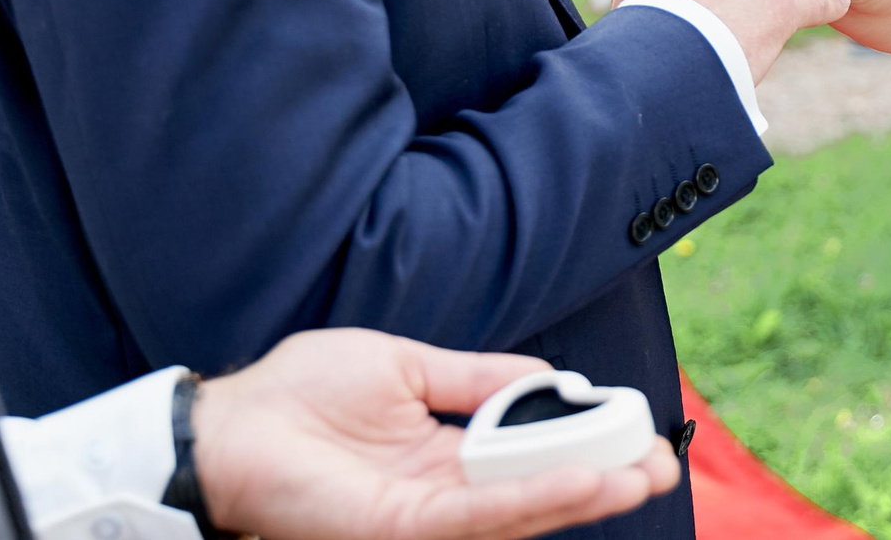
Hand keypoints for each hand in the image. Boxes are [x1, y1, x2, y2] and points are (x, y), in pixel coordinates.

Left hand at [192, 328, 677, 539]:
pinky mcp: (402, 530)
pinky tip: (585, 482)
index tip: (636, 425)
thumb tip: (549, 377)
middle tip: (661, 464)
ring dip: (587, 492)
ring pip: (523, 510)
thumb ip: (478, 379)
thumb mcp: (408, 367)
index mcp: (446, 452)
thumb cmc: (298, 395)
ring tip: (643, 474)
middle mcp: (444, 492)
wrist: (229, 427)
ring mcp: (425, 518)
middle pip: (540, 491)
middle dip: (605, 478)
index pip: (532, 455)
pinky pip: (481, 516)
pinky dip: (536, 499)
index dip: (585, 443)